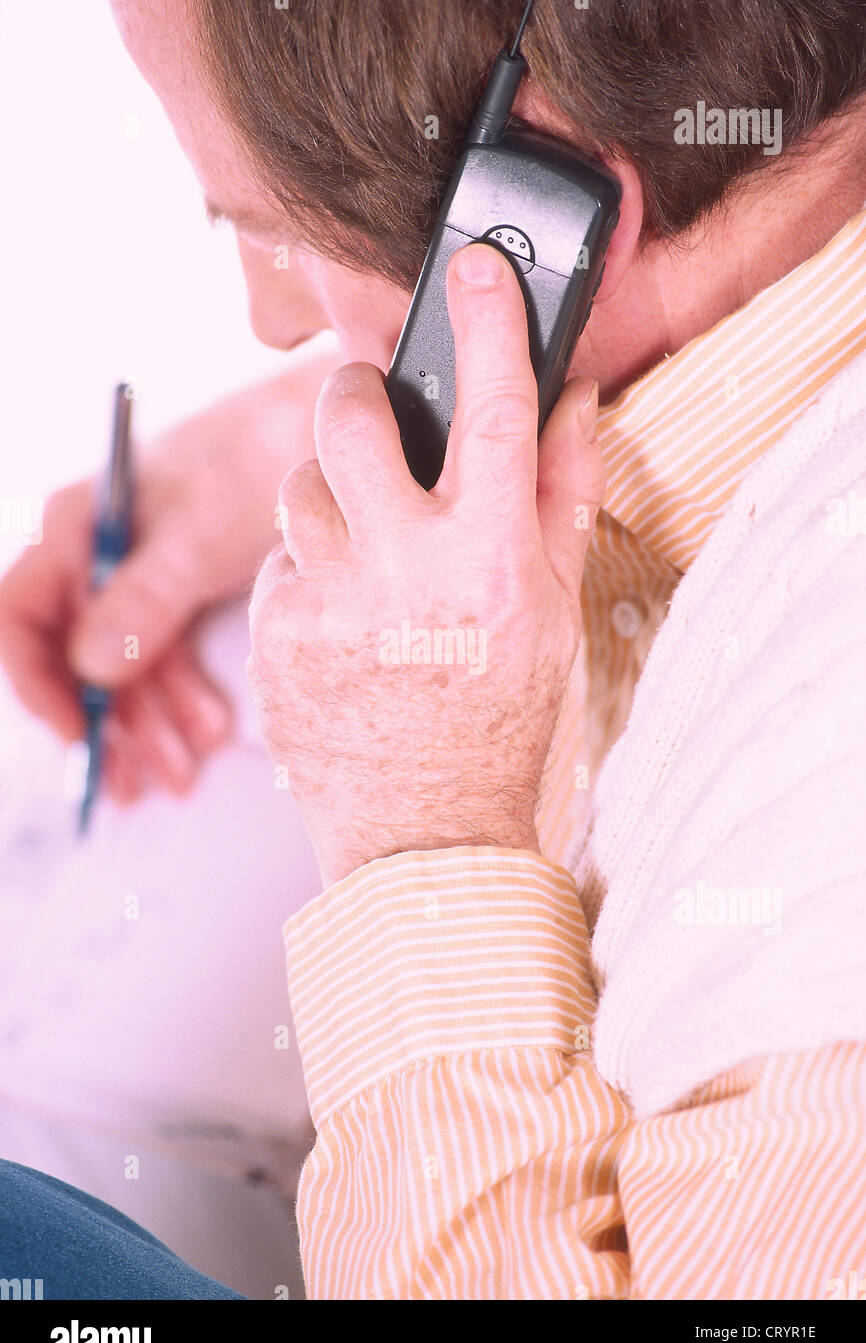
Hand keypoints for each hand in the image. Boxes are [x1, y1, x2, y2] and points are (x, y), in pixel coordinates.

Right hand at [0, 351, 335, 800]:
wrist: (318, 434)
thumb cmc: (254, 460)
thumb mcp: (196, 535)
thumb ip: (142, 600)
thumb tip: (91, 668)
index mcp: (76, 528)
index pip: (20, 616)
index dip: (39, 682)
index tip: (80, 731)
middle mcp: (97, 555)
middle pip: (77, 658)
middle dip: (110, 724)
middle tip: (140, 781)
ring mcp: (138, 577)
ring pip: (124, 668)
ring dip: (150, 723)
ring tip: (185, 770)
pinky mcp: (179, 593)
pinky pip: (165, 658)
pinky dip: (182, 699)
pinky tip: (208, 732)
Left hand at [248, 241, 602, 885]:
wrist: (423, 828)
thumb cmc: (497, 720)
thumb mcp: (551, 610)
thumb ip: (558, 498)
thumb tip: (568, 404)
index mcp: (492, 561)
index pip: (497, 412)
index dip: (489, 324)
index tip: (477, 268)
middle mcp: (407, 572)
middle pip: (348, 418)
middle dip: (356, 400)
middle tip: (373, 420)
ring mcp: (332, 603)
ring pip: (299, 488)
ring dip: (331, 503)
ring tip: (368, 557)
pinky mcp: (276, 633)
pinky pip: (278, 560)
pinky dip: (308, 572)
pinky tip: (343, 616)